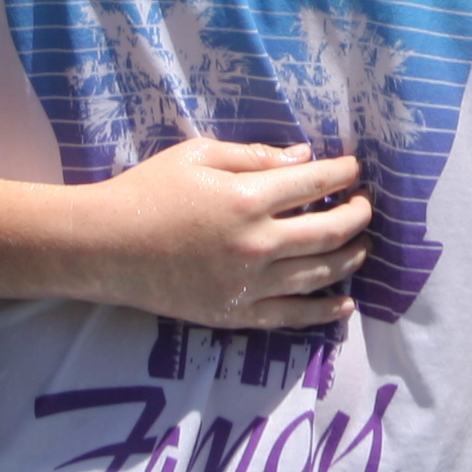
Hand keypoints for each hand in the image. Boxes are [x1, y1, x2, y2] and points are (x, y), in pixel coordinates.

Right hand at [92, 139, 374, 330]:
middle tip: (365, 206)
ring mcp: (249, 284)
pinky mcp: (236, 315)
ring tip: (363, 246)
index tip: (354, 169)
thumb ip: (253, 156)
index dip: (343, 173)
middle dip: (357, 214)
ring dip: (351, 258)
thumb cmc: (148, 191)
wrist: (106, 247)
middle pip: (330, 230)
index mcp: (248, 197)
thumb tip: (302, 157)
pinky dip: (324, 312)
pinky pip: (293, 317)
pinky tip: (344, 304)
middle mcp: (257, 243)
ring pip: (321, 274)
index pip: (315, 182)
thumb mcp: (197, 154)